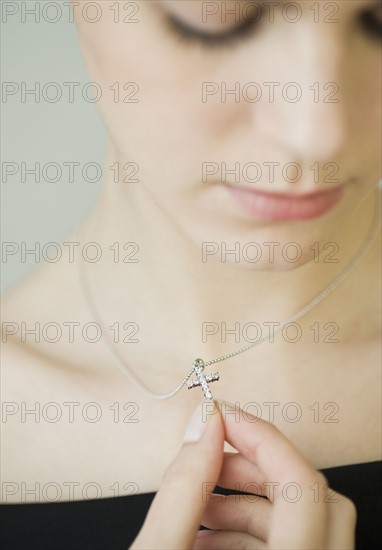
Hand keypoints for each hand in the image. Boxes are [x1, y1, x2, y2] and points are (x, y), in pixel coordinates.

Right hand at [130, 400, 356, 549]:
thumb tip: (203, 425)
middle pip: (311, 495)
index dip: (262, 438)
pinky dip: (251, 529)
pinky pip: (291, 543)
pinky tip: (207, 534)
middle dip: (254, 465)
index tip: (223, 415)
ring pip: (302, 520)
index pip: (302, 485)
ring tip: (199, 504)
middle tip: (210, 457)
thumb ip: (182, 488)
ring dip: (248, 500)